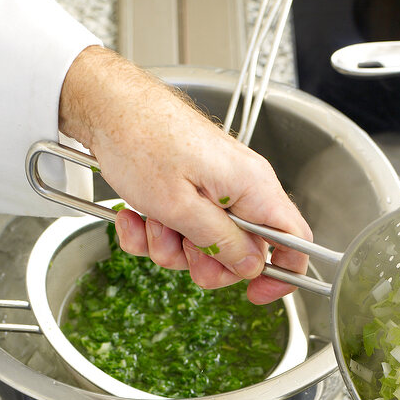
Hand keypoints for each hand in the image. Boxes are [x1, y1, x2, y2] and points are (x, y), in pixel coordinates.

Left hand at [59, 46, 311, 302]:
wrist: (104, 106)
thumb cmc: (140, 139)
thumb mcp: (181, 207)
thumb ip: (222, 242)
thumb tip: (251, 266)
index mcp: (253, 187)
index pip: (294, 240)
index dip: (282, 273)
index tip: (257, 293)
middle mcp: (240, 187)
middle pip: (242, 252)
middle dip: (206, 263)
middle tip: (182, 250)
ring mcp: (213, 189)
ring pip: (204, 245)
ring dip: (170, 246)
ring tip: (151, 220)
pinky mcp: (187, 190)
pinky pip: (179, 231)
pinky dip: (153, 232)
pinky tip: (136, 216)